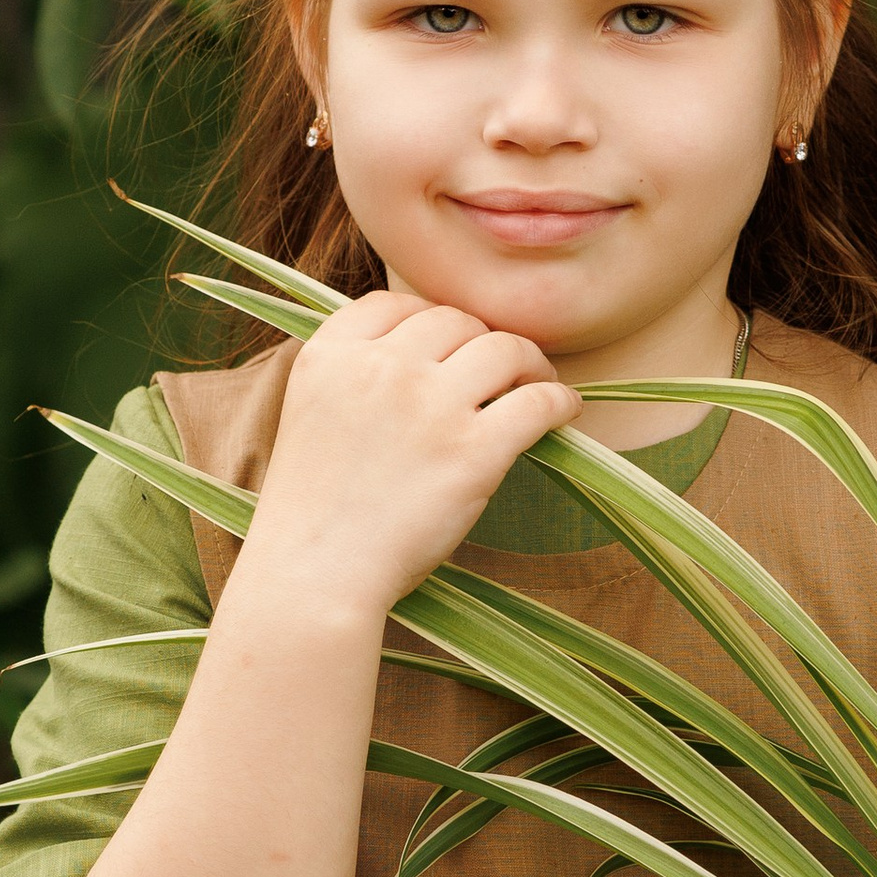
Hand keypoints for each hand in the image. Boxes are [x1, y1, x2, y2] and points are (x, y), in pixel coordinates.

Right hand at [238, 292, 578, 625]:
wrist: (315, 573)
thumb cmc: (314, 510)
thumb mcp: (312, 414)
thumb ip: (355, 376)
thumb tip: (429, 351)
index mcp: (330, 355)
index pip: (395, 303)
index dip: (430, 320)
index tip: (449, 345)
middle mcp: (381, 367)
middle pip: (455, 321)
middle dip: (480, 341)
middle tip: (501, 369)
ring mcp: (430, 406)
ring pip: (503, 348)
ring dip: (528, 361)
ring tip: (536, 383)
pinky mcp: (474, 450)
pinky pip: (538, 402)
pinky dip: (560, 401)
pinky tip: (565, 411)